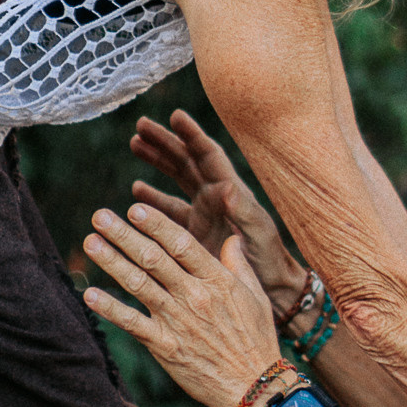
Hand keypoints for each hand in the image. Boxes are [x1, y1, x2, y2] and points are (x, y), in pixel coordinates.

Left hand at [83, 200, 281, 406]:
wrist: (255, 387)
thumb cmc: (257, 339)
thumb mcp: (256, 296)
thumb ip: (238, 264)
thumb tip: (231, 237)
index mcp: (217, 280)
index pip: (182, 244)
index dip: (156, 224)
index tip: (134, 209)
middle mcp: (194, 296)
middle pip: (154, 258)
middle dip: (124, 235)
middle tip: (100, 216)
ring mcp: (178, 321)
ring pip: (139, 284)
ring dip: (112, 262)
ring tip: (91, 243)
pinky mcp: (166, 347)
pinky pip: (133, 323)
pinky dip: (111, 309)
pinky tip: (90, 294)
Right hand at [128, 109, 307, 320]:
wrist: (271, 291)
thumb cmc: (269, 262)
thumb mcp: (258, 236)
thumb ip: (243, 212)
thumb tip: (228, 186)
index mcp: (231, 193)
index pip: (209, 156)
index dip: (192, 134)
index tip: (175, 115)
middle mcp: (216, 198)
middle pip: (187, 160)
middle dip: (166, 141)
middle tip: (141, 125)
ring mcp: (204, 215)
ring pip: (177, 179)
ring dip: (157, 161)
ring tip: (135, 143)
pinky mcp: (194, 234)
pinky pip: (170, 210)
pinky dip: (153, 199)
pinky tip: (136, 190)